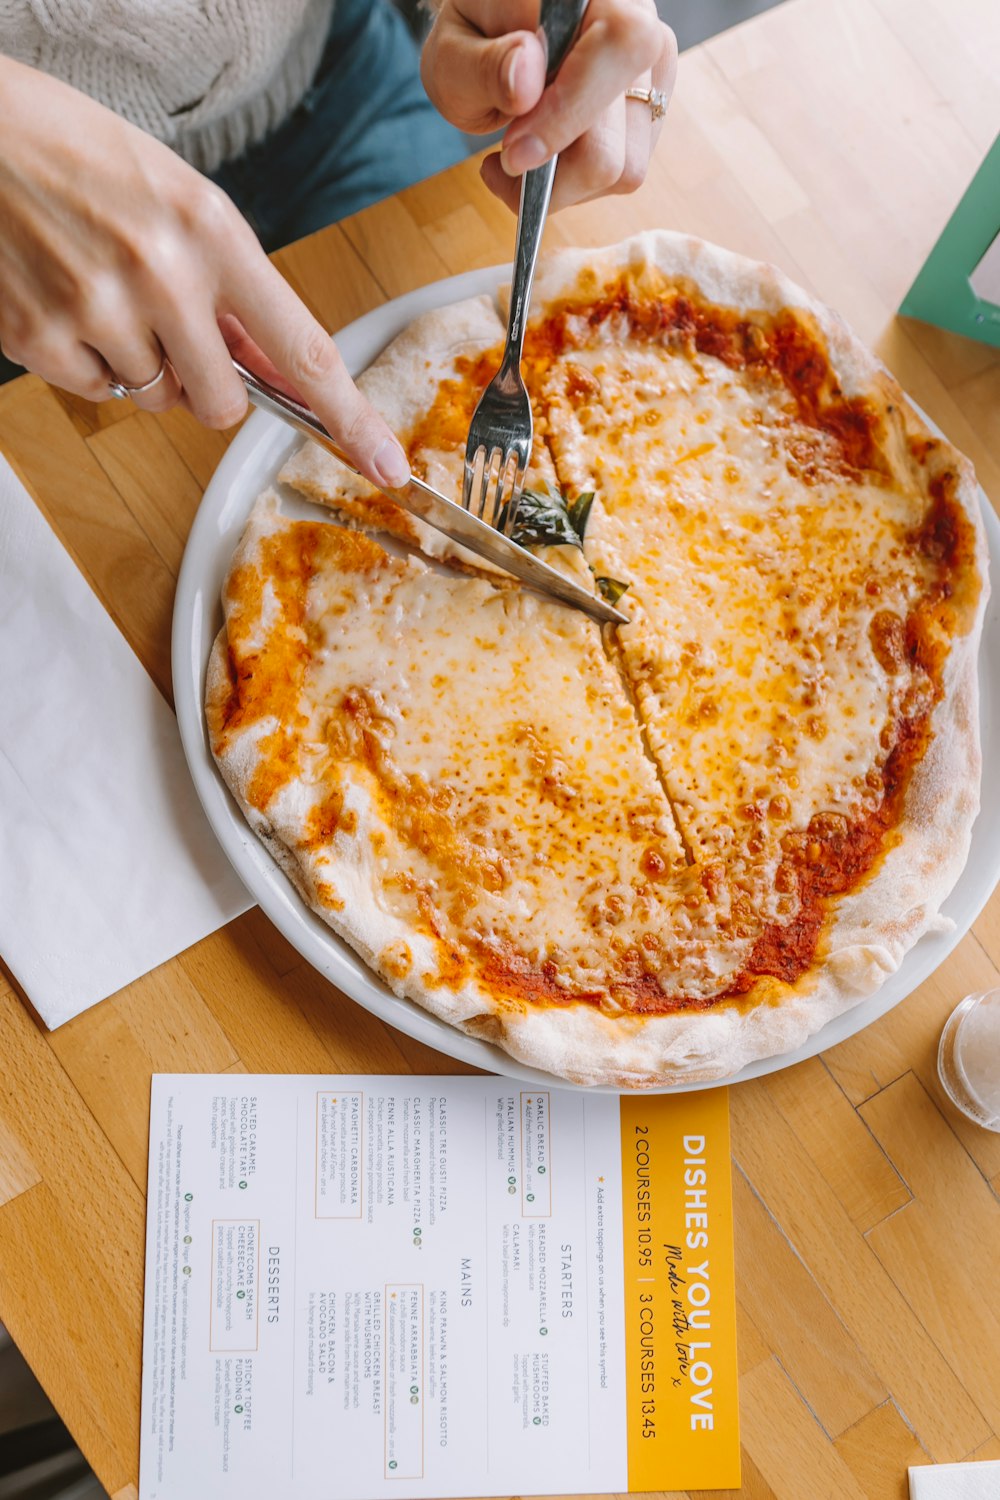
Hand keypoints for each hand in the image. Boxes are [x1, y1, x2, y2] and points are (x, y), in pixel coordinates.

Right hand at [0, 57, 409, 486]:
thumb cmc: (86, 158)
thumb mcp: (182, 203)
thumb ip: (236, 291)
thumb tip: (279, 373)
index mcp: (213, 232)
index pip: (304, 350)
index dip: (350, 419)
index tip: (385, 463)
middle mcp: (162, 274)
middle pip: (221, 404)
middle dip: (206, 386)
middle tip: (171, 330)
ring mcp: (98, 309)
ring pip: (157, 400)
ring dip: (142, 364)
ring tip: (102, 288)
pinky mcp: (41, 336)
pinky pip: (96, 394)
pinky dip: (88, 362)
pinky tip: (66, 300)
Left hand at [421, 0, 676, 211]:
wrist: (492, 42)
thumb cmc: (473, 39)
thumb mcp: (454, 51)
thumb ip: (486, 65)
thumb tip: (527, 81)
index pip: (619, 45)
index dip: (571, 109)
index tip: (516, 152)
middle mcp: (639, 22)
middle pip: (622, 127)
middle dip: (557, 170)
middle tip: (503, 163)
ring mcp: (651, 71)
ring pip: (625, 166)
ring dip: (565, 184)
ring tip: (518, 162)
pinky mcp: (648, 110)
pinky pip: (623, 172)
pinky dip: (577, 184)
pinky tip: (543, 161)